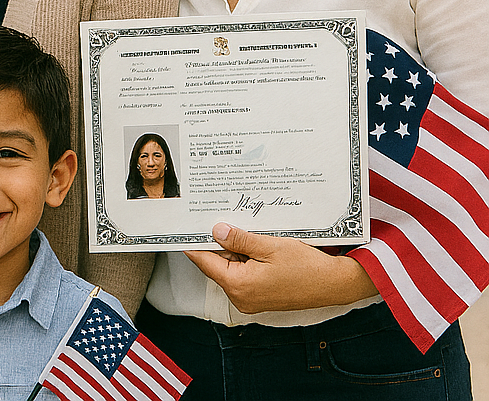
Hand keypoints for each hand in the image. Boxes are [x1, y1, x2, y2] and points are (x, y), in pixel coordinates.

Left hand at [184, 222, 376, 312]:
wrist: (333, 284)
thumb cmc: (305, 267)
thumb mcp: (269, 246)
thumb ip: (239, 239)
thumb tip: (216, 231)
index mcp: (239, 285)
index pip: (204, 260)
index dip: (193, 242)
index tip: (182, 226)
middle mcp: (241, 297)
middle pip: (215, 264)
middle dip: (215, 241)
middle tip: (211, 216)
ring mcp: (250, 298)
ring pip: (229, 268)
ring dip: (231, 248)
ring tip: (235, 225)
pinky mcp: (259, 296)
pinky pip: (242, 274)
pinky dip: (242, 258)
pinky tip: (249, 241)